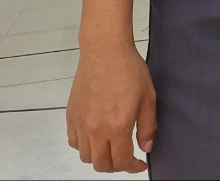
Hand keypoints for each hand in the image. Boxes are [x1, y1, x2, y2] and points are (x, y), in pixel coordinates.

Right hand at [66, 40, 155, 173]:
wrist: (105, 51)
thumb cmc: (130, 70)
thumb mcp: (148, 98)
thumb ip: (147, 126)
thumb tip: (146, 147)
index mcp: (117, 126)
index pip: (121, 161)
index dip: (132, 167)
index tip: (140, 164)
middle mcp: (95, 129)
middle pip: (101, 164)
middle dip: (116, 166)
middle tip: (127, 158)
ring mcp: (81, 123)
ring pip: (86, 156)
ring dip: (100, 157)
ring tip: (112, 148)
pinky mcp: (71, 116)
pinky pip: (74, 142)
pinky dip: (85, 146)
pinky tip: (97, 137)